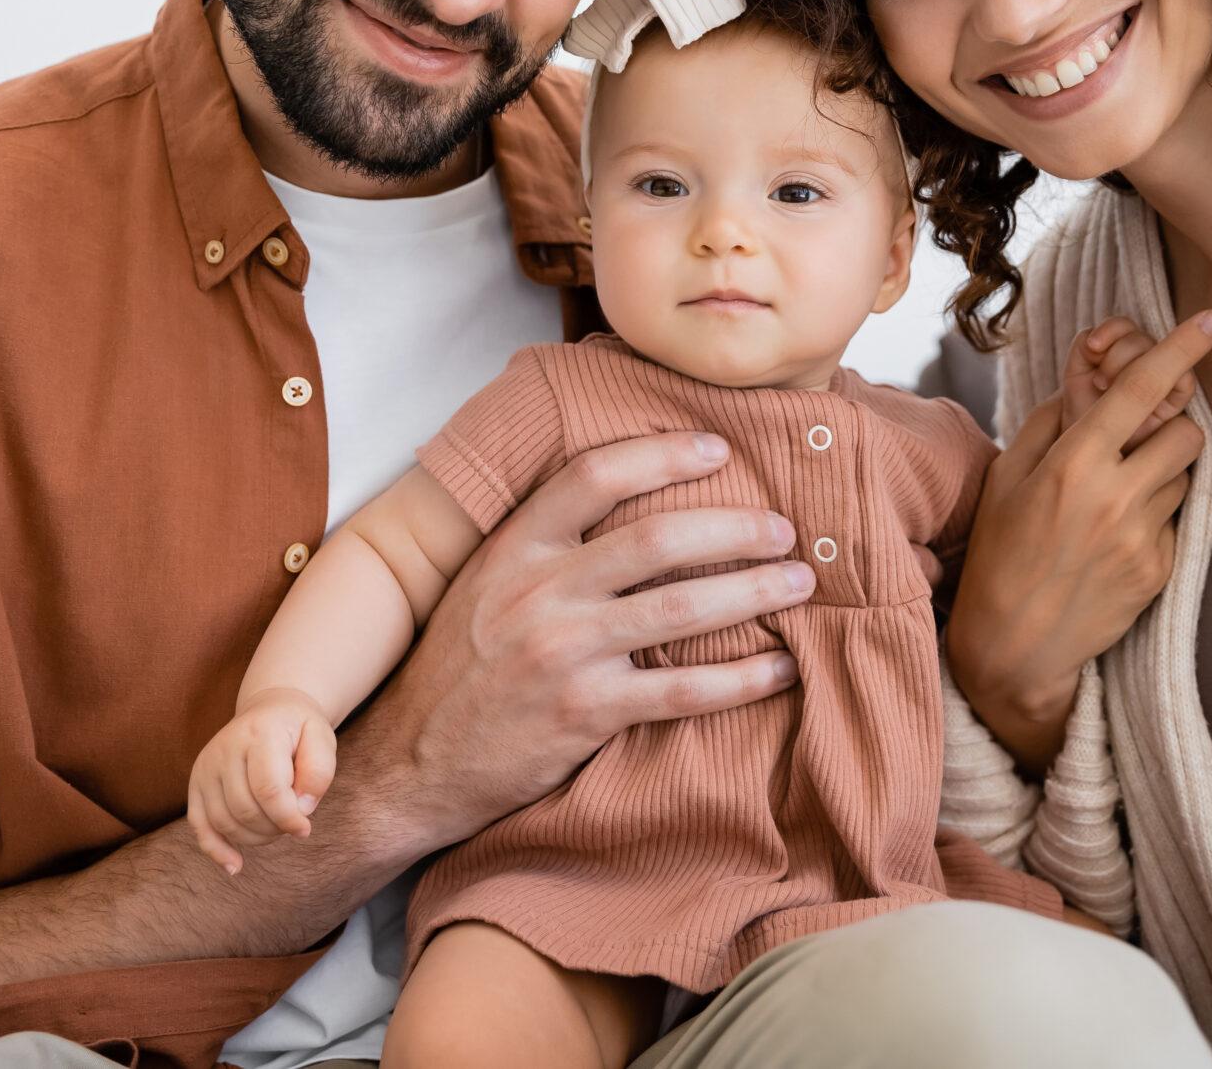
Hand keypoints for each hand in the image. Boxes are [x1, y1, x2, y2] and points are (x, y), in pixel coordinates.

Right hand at [187, 687, 336, 875]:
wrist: (270, 709)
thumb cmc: (300, 729)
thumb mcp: (322, 738)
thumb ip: (319, 772)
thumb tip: (301, 809)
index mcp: (259, 733)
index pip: (268, 790)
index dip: (288, 818)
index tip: (305, 828)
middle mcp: (225, 748)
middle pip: (245, 809)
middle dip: (273, 828)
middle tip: (292, 824)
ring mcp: (206, 765)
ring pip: (224, 821)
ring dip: (253, 838)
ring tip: (275, 828)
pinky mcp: (196, 781)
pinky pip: (199, 824)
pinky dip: (215, 849)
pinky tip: (235, 866)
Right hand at [335, 432, 810, 860]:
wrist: (410, 761)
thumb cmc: (458, 667)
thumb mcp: (484, 583)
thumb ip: (546, 544)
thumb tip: (631, 501)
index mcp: (514, 548)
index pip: (595, 475)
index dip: (663, 455)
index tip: (718, 450)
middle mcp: (538, 592)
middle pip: (657, 539)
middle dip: (736, 528)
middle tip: (786, 527)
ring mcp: (562, 653)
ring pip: (681, 608)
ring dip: (754, 591)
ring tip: (801, 581)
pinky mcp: (585, 715)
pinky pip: (683, 691)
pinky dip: (742, 678)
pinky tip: (782, 669)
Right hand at [946, 310, 1211, 771]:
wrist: (1014, 648)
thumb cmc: (1000, 555)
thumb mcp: (1007, 477)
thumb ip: (1052, 422)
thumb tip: (1089, 385)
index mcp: (1074, 463)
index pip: (1141, 388)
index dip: (1183, 347)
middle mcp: (1116, 496)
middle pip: (1186, 430)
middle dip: (1172, 423)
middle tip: (1139, 437)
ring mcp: (1144, 536)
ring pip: (1184, 475)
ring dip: (1161, 471)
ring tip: (1115, 498)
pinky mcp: (1162, 569)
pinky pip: (1177, 519)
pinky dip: (1155, 515)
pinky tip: (1115, 538)